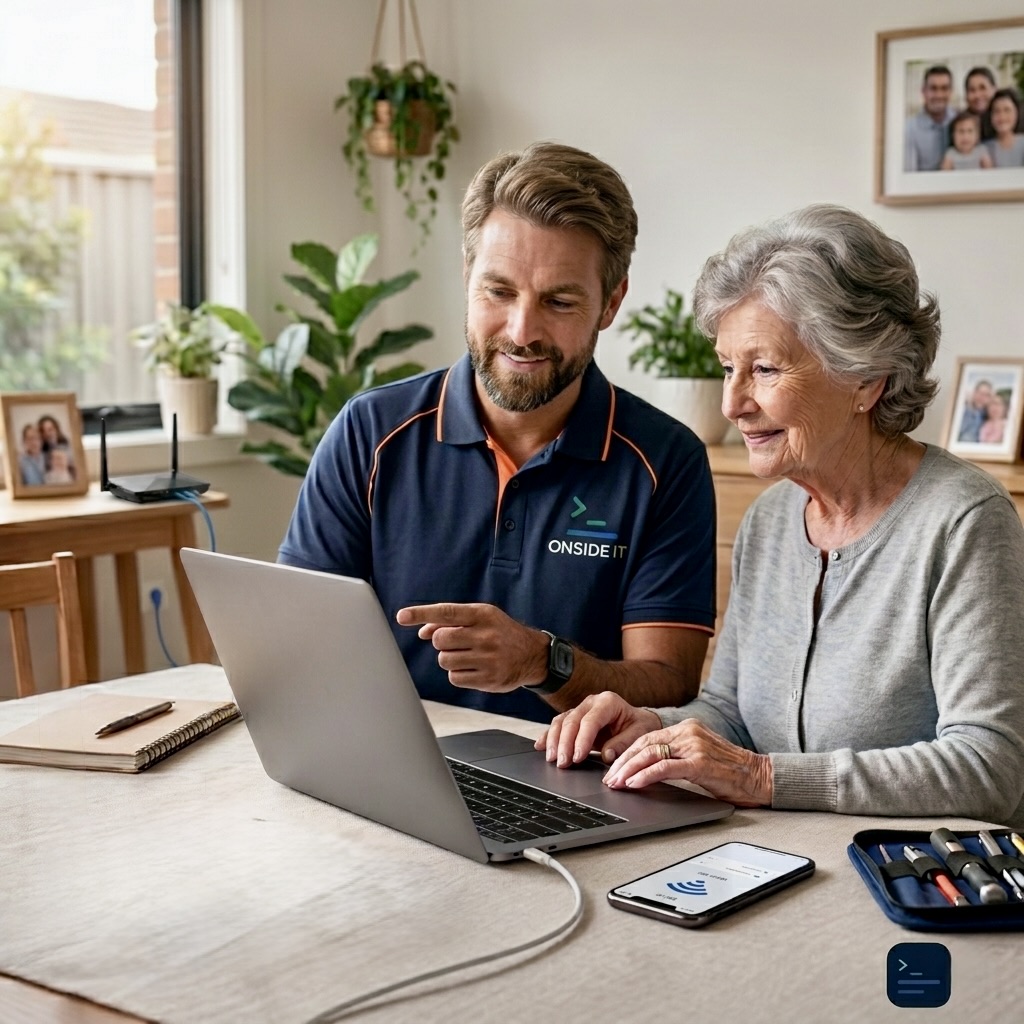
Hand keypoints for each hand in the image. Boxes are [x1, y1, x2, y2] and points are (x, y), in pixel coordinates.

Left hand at [396, 602, 546, 692]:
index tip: (402, 616)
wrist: (532, 655)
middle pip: (440, 640)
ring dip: (449, 659)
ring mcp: (488, 659)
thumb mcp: (480, 618)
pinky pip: (454, 678)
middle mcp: (486, 635)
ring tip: (467, 655)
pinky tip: (473, 668)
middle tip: (455, 642)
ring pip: (445, 661)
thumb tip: (422, 631)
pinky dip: (458, 674)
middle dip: (441, 642)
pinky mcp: (489, 679)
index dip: (422, 614)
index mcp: (482, 615)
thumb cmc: (500, 632)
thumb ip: (451, 621)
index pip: (446, 612)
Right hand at [536, 691, 660, 766]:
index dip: (582, 739)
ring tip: (552, 759)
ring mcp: (580, 709)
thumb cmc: (639, 726)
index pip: (590, 720)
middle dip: (565, 743)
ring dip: (554, 741)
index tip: (578, 757)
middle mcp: (591, 702)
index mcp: (608, 702)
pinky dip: (548, 736)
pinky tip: (540, 746)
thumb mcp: (640, 733)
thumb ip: (624, 743)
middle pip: (572, 720)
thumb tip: (607, 755)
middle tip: (563, 763)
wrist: (637, 721)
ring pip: (561, 721)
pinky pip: (557, 725)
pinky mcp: (573, 718)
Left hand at [602, 719, 772, 806]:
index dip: (626, 753)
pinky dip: (645, 775)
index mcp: (687, 728)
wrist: (760, 777)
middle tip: (608, 778)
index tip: (613, 768)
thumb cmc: (731, 772)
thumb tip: (646, 770)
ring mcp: (694, 746)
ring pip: (650, 754)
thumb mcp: (699, 758)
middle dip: (622, 762)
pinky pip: (664, 767)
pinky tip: (634, 783)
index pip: (647, 738)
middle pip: (644, 744)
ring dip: (628, 770)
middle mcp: (689, 732)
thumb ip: (677, 757)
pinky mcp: (700, 763)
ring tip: (616, 783)